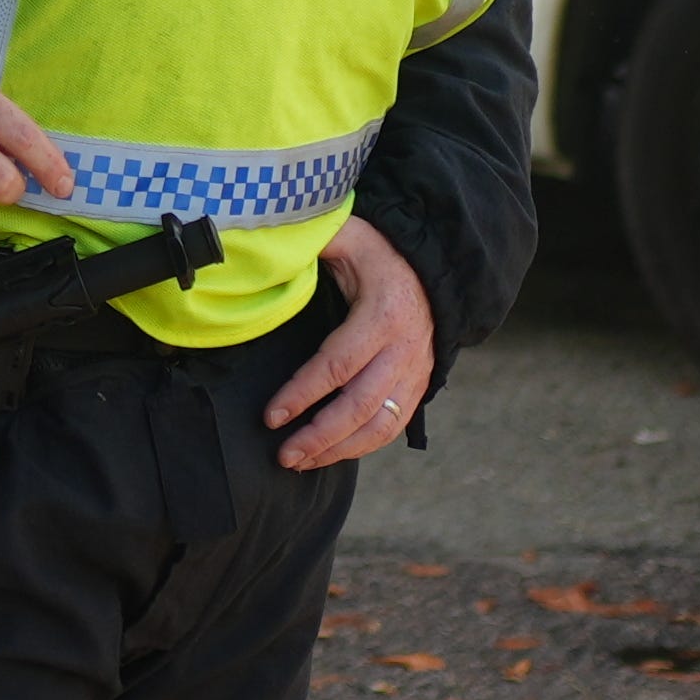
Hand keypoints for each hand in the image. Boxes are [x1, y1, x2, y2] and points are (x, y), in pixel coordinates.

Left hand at [262, 212, 433, 470]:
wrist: (433, 268)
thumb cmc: (379, 253)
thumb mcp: (347, 237)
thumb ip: (311, 243)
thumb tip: (267, 252)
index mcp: (383, 314)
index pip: (338, 364)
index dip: (303, 392)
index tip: (271, 416)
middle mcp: (404, 349)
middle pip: (360, 405)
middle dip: (319, 436)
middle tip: (283, 455)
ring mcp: (416, 372)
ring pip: (380, 425)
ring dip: (339, 450)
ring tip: (300, 463)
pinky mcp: (419, 386)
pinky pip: (394, 426)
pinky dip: (363, 446)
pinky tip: (331, 455)